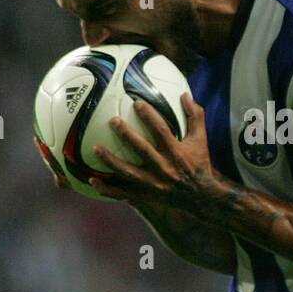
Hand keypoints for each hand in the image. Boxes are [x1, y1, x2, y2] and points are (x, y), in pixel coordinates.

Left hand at [88, 93, 224, 211]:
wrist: (201, 197)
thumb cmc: (200, 163)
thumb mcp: (200, 139)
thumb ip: (194, 116)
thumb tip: (185, 94)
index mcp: (176, 153)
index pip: (161, 132)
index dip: (149, 117)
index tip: (137, 103)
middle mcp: (163, 168)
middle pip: (142, 150)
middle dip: (126, 135)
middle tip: (112, 121)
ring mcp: (153, 184)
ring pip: (128, 172)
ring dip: (111, 161)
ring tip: (96, 148)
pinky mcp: (146, 195)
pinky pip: (123, 192)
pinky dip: (107, 188)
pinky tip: (92, 179)